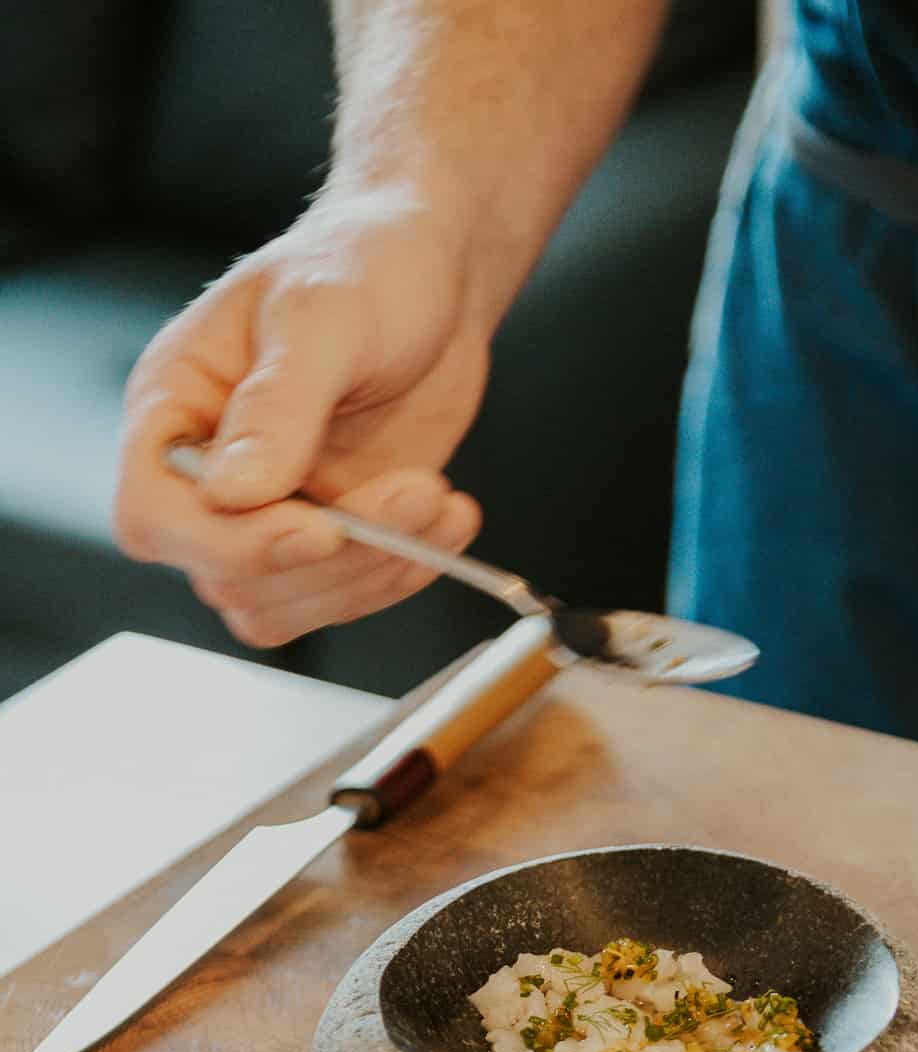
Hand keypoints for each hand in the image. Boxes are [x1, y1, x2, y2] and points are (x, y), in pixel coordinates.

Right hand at [115, 191, 486, 646]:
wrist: (430, 275)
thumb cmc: (362, 264)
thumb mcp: (322, 314)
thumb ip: (278, 403)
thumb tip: (233, 493)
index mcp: (172, 409)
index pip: (152, 517)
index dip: (226, 544)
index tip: (318, 529)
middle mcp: (207, 477)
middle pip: (228, 580)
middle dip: (332, 559)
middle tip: (418, 492)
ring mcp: (269, 516)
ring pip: (288, 607)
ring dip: (374, 574)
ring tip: (442, 501)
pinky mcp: (331, 538)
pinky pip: (345, 597)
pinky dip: (403, 573)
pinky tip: (450, 520)